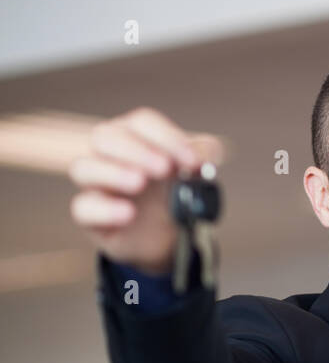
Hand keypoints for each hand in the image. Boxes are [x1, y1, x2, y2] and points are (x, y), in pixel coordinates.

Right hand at [68, 107, 223, 273]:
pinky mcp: (90, 217)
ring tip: (139, 182)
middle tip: (165, 168)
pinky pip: (83, 208)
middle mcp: (108, 155)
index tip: (192, 161)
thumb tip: (212, 151)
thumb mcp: (189, 178)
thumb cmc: (170, 196)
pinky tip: (128, 213)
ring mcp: (95, 185)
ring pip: (84, 167)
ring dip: (113, 172)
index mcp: (134, 137)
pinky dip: (105, 209)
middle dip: (136, 150)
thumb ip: (199, 161)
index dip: (166, 137)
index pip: (141, 123)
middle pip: (106, 137)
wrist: (162, 239)